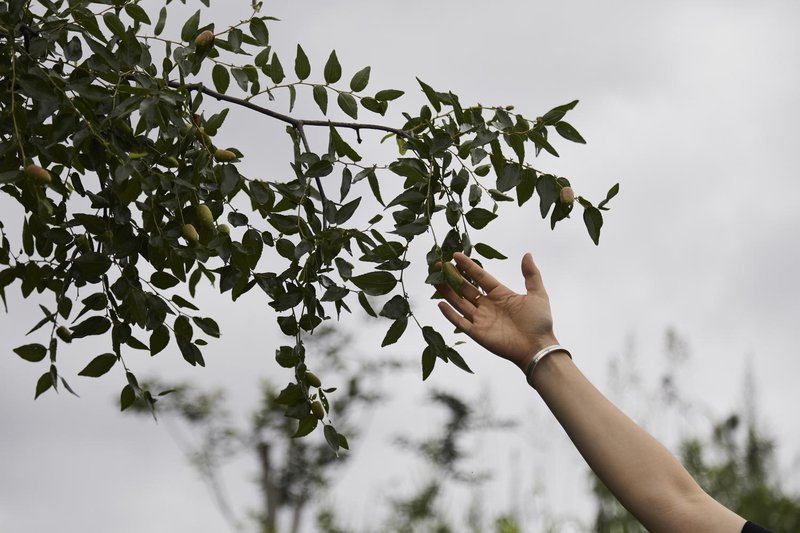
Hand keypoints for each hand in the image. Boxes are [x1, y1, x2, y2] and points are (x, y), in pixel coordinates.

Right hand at [435, 252, 557, 371]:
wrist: (537, 347)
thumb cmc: (539, 322)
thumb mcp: (538, 294)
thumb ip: (531, 274)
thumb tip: (527, 254)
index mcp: (500, 294)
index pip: (480, 277)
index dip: (468, 266)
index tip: (455, 255)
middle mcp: (488, 305)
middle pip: (465, 288)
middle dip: (452, 276)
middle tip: (439, 265)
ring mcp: (481, 319)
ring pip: (459, 302)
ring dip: (447, 292)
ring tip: (434, 280)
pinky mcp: (477, 333)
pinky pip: (459, 322)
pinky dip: (449, 314)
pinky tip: (440, 303)